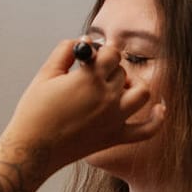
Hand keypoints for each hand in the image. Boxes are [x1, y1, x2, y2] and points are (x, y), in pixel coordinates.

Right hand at [0, 40, 159, 176]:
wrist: (32, 150)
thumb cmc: (34, 112)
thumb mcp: (46, 74)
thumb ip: (64, 51)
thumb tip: (84, 41)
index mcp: (90, 78)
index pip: (111, 53)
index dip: (101, 51)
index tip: (91, 56)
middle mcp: (108, 97)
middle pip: (123, 71)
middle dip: (110, 68)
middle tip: (94, 73)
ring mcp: (115, 119)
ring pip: (142, 93)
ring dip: (134, 85)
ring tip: (118, 86)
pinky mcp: (115, 137)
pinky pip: (147, 130)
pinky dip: (157, 119)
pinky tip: (160, 108)